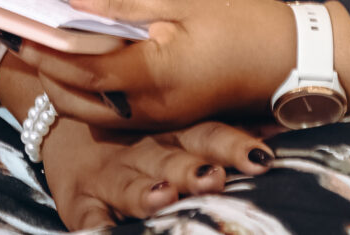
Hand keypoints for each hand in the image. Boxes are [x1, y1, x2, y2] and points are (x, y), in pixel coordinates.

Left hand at [14, 0, 349, 130]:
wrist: (285, 58)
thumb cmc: (236, 19)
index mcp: (148, 73)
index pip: (77, 63)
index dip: (39, 44)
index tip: (10, 22)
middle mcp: (145, 106)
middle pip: (73, 94)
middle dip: (40, 65)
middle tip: (14, 33)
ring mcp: (154, 118)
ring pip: (88, 107)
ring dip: (60, 79)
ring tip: (39, 45)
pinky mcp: (162, 117)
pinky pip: (109, 109)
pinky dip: (85, 87)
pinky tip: (81, 60)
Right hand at [41, 118, 273, 230]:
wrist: (66, 124)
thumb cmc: (141, 135)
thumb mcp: (179, 128)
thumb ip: (224, 134)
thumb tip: (283, 127)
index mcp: (175, 133)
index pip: (208, 133)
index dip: (233, 144)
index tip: (261, 157)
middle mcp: (144, 151)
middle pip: (171, 157)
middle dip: (192, 169)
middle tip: (214, 178)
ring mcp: (108, 175)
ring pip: (128, 183)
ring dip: (145, 192)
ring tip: (163, 197)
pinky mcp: (78, 200)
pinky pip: (86, 218)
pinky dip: (95, 229)